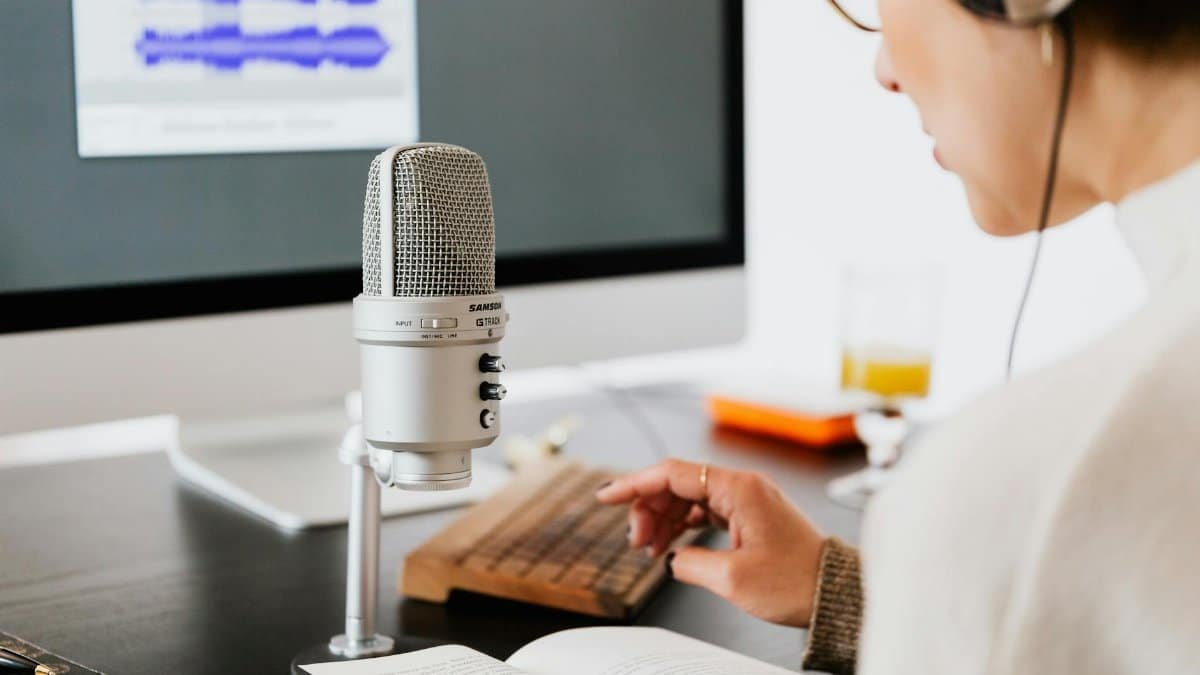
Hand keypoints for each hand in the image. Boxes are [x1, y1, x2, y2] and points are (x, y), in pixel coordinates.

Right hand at [595, 459, 824, 627]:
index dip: (634, 484)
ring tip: (650, 550)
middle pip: (678, 484)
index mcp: (740, 489)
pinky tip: (672, 545)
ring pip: (689, 497)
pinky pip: (706, 510)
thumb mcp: (732, 579)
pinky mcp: (751, 516)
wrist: (835, 593)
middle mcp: (743, 486)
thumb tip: (671, 558)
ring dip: (664, 520)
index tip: (605, 495)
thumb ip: (690, 562)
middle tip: (636, 543)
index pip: (672, 474)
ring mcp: (748, 500)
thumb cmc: (798, 582)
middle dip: (648, 510)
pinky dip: (684, 525)